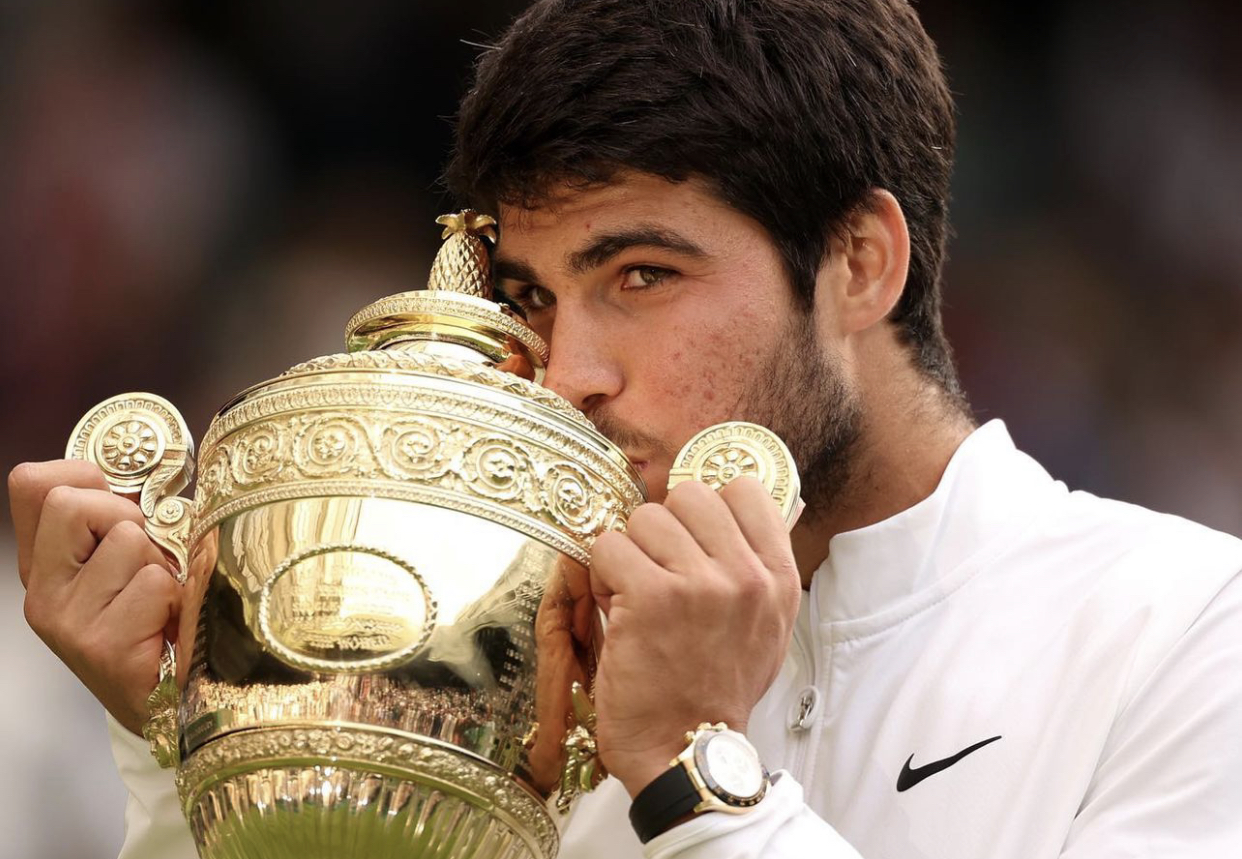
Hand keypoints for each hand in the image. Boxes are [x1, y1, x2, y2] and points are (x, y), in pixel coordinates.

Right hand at [9, 460, 179, 734]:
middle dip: (126, 517)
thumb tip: (147, 477)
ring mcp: (67, 621)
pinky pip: (153, 583)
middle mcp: (42, 592)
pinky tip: (168, 627)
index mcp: (44, 566)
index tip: (119, 507)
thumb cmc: (155, 625)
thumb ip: (119, 522)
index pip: (32, 484)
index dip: (85, 478)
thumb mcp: (127, 565)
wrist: (168, 705)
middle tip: (147, 560)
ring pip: (126, 540)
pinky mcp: (102, 645)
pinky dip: (174, 597)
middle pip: (71, 502)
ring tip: (161, 600)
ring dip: (160, 564)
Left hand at [589, 476, 800, 796]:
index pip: (745, 489)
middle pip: (689, 494)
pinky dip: (602, 576)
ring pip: (644, 518)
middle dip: (664, 528)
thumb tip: (730, 506)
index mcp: (778, 578)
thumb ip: (754, 567)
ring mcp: (700, 583)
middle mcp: (746, 575)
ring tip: (637, 597)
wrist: (686, 751)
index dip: (708, 507)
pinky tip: (618, 610)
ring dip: (630, 554)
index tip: (692, 537)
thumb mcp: (764, 627)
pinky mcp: (651, 595)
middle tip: (658, 571)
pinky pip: (608, 546)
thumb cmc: (716, 689)